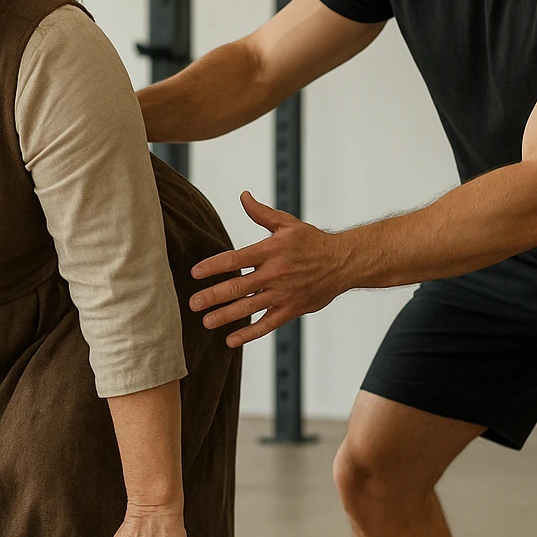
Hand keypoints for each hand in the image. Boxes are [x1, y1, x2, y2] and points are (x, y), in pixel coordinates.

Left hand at [190, 191, 348, 345]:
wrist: (343, 262)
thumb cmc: (312, 242)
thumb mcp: (287, 223)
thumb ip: (261, 213)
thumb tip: (244, 196)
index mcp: (270, 251)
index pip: (235, 259)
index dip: (213, 266)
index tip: (195, 273)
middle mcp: (275, 273)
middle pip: (238, 287)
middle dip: (213, 296)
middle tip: (193, 303)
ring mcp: (283, 293)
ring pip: (249, 308)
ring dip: (226, 316)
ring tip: (206, 321)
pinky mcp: (291, 309)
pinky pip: (267, 324)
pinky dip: (249, 333)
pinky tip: (231, 340)